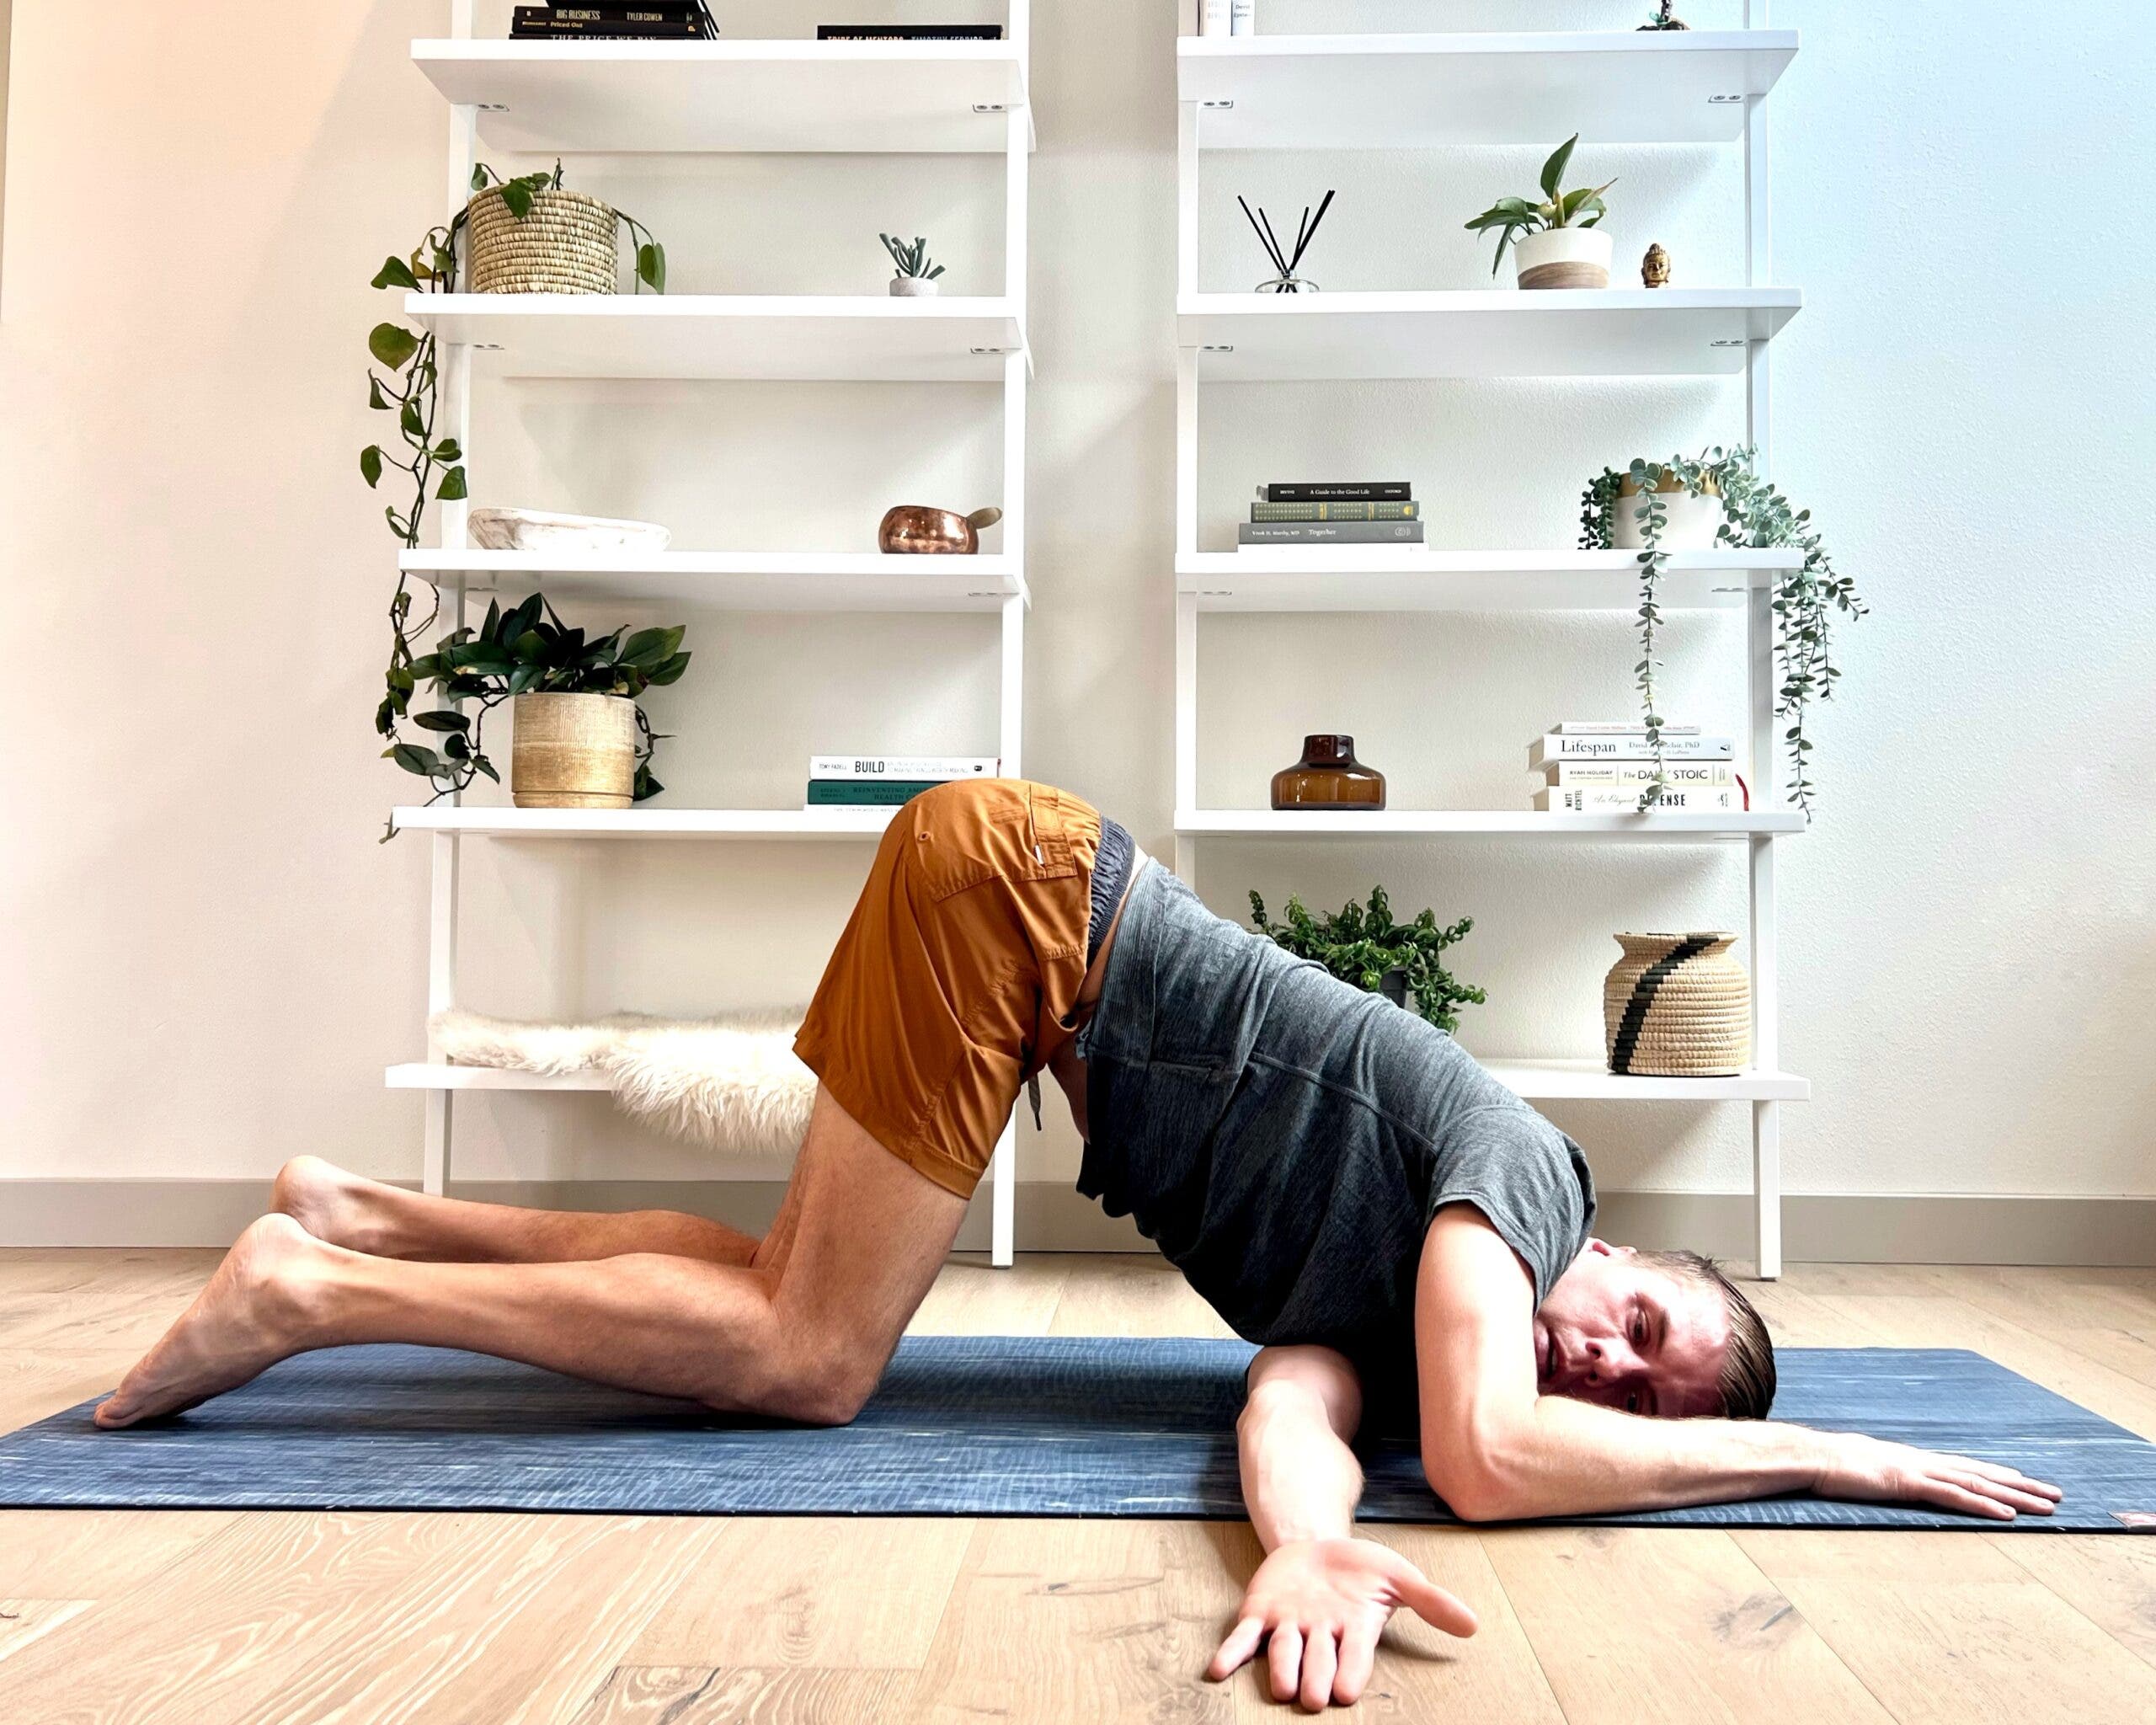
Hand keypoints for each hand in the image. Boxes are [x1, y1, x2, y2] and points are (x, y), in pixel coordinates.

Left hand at [1207, 1537, 1476, 1711]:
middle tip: (1314, 1696)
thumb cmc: (1361, 1571)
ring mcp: (1288, 1627)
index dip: (1350, 1673)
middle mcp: (1319, 1636)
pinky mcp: (1259, 1615)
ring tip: (1283, 1688)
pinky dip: (1231, 1654)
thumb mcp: (1398, 1576)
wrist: (1317, 1545)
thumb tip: (1473, 1625)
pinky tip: (1218, 1669)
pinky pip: (1243, 1640)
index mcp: (1354, 1631)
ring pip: (1282, 1654)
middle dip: (1315, 1679)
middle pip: (1317, 1662)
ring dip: (1281, 1670)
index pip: (1355, 1658)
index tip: (1346, 1690)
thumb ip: (1432, 1602)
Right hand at [1812, 1430, 2062, 1519]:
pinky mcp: (1908, 1483)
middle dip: (2021, 1484)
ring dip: (2017, 1494)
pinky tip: (2008, 1513)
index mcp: (1912, 1460)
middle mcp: (1922, 1461)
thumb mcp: (1860, 1472)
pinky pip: (1954, 1495)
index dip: (1996, 1475)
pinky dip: (1983, 1503)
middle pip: (1981, 1472)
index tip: (2024, 1481)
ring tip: (2047, 1505)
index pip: (1963, 1468)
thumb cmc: (1827, 1466)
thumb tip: (1880, 1482)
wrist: (1808, 1456)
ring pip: (1978, 1482)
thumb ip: (1878, 1476)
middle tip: (2056, 1494)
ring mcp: (1917, 1469)